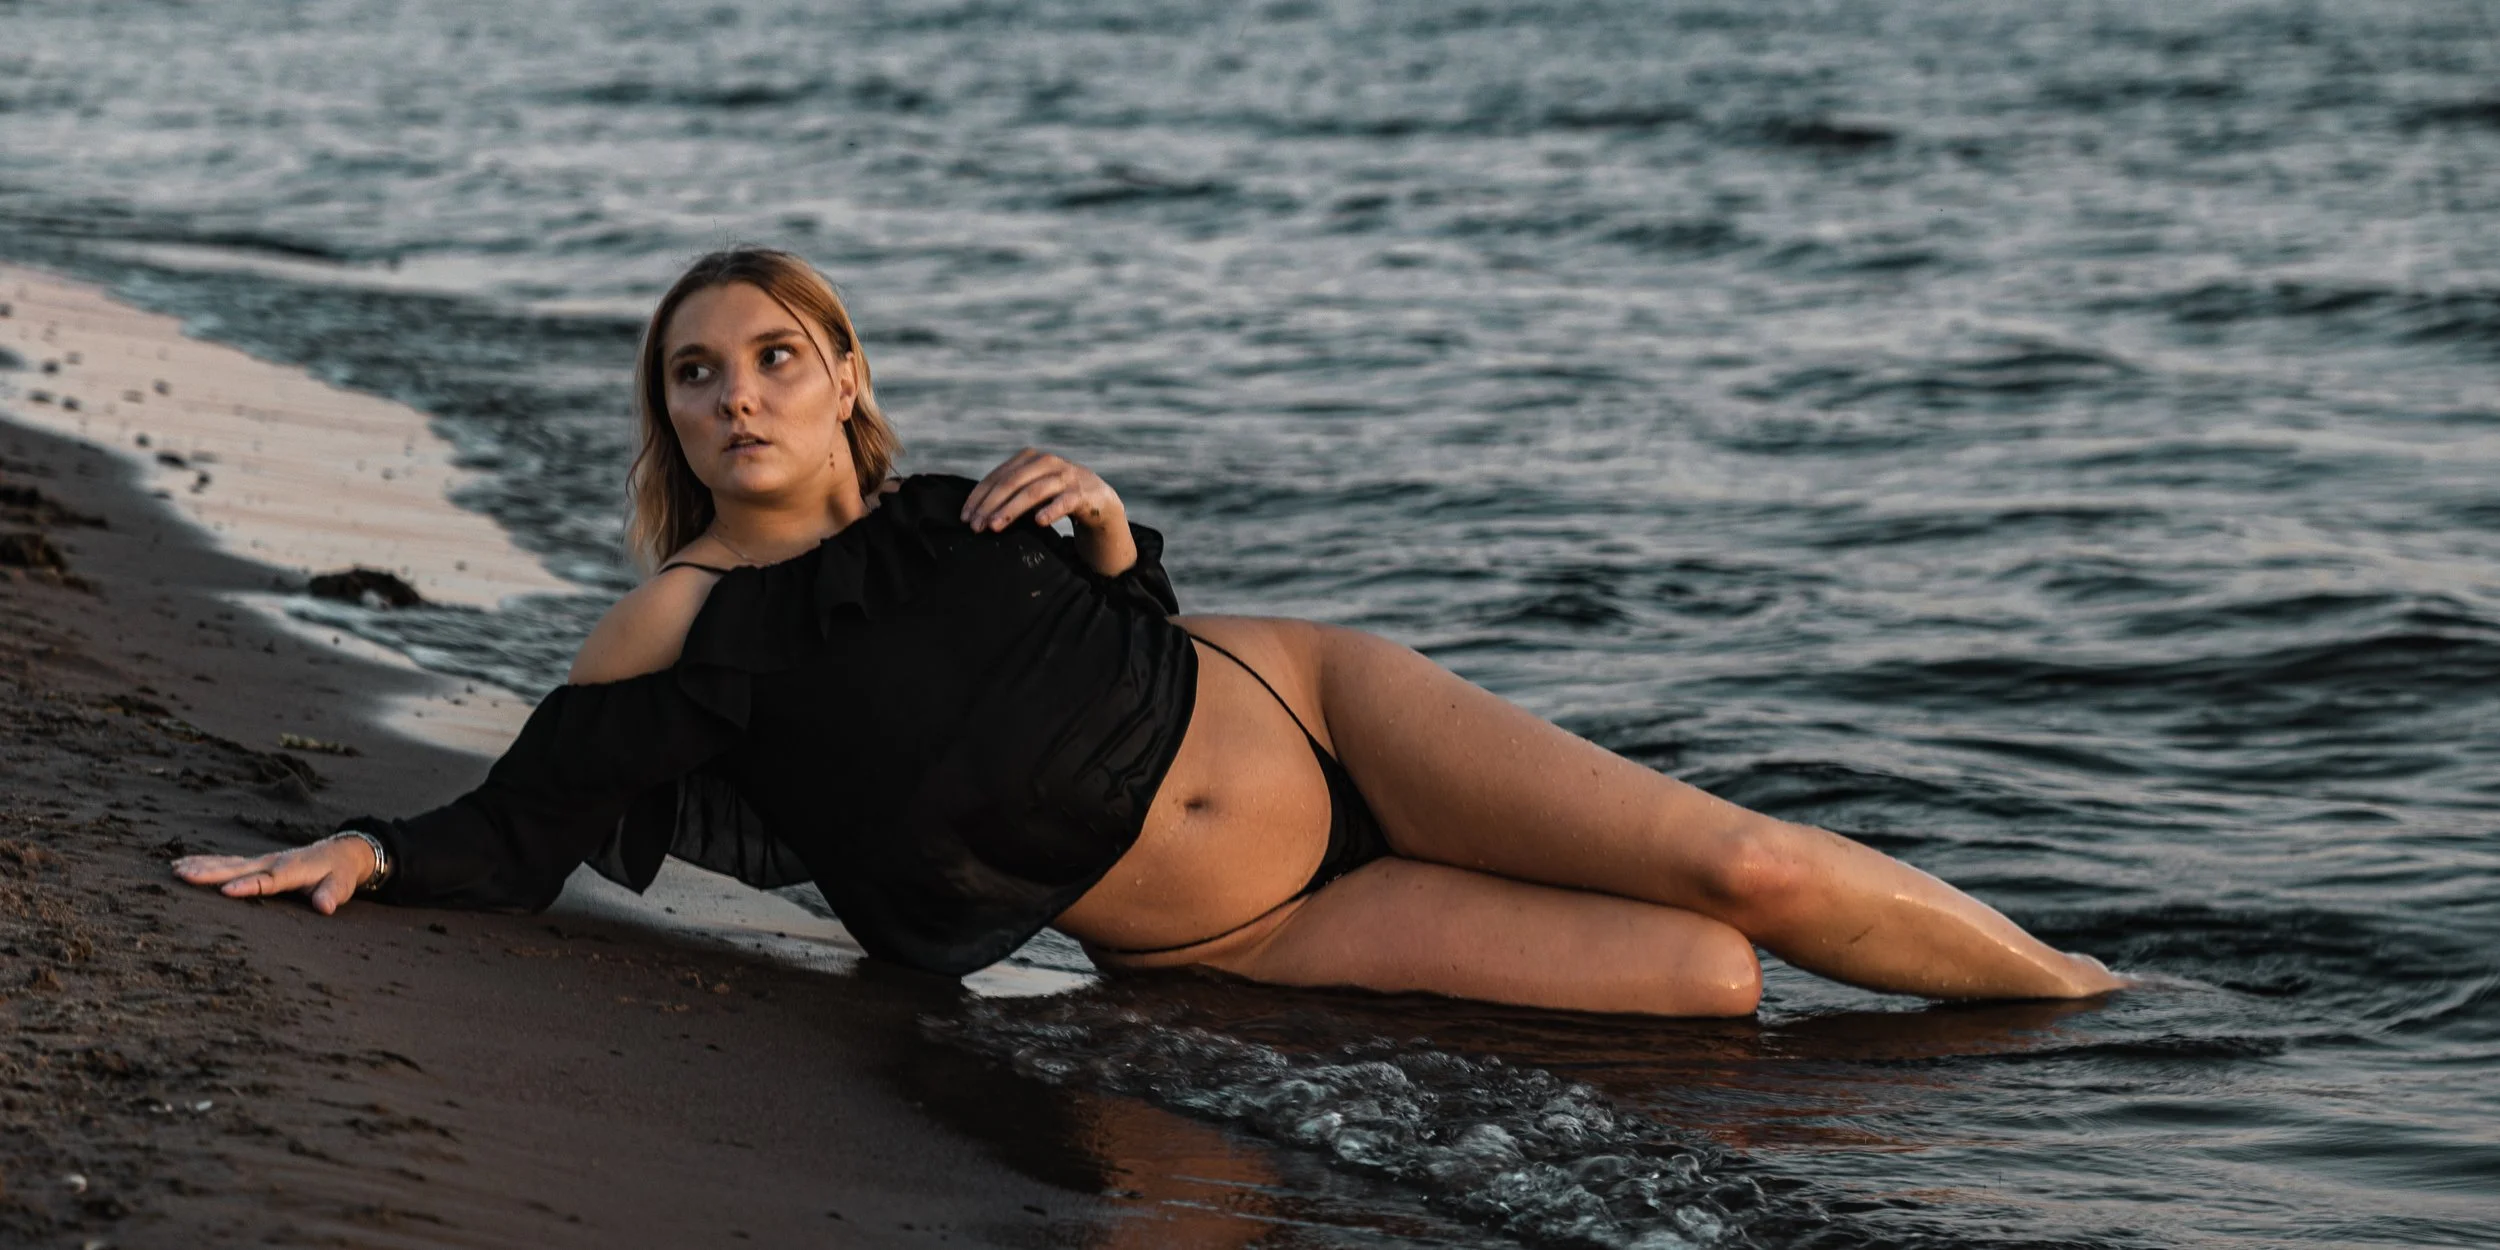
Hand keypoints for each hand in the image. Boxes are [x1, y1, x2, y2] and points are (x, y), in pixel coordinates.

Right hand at [172, 834, 377, 915]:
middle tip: (183, 875)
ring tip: (175, 869)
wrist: (339, 853)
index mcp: (291, 871)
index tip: (225, 891)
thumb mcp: (341, 886)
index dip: (247, 886)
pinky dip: (205, 862)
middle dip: (210, 872)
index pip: (266, 880)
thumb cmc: (339, 874)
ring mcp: (261, 860)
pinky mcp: (255, 862)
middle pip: (237, 868)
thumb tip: (326, 907)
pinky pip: (227, 862)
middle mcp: (271, 862)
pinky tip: (183, 863)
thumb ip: (332, 895)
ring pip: (227, 863)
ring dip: (200, 866)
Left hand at [961, 448, 1136, 575]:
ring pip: (1033, 491)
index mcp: (1029, 458)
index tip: (965, 517)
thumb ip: (1009, 492)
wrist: (1097, 499)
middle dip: (990, 505)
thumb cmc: (1055, 495)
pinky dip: (1051, 510)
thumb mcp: (1031, 488)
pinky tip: (1038, 522)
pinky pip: (1064, 502)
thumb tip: (973, 513)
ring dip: (1011, 510)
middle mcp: (1046, 462)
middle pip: (1011, 483)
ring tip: (995, 526)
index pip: (997, 476)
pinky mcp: (1082, 493)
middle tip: (976, 526)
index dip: (979, 497)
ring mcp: (1065, 476)